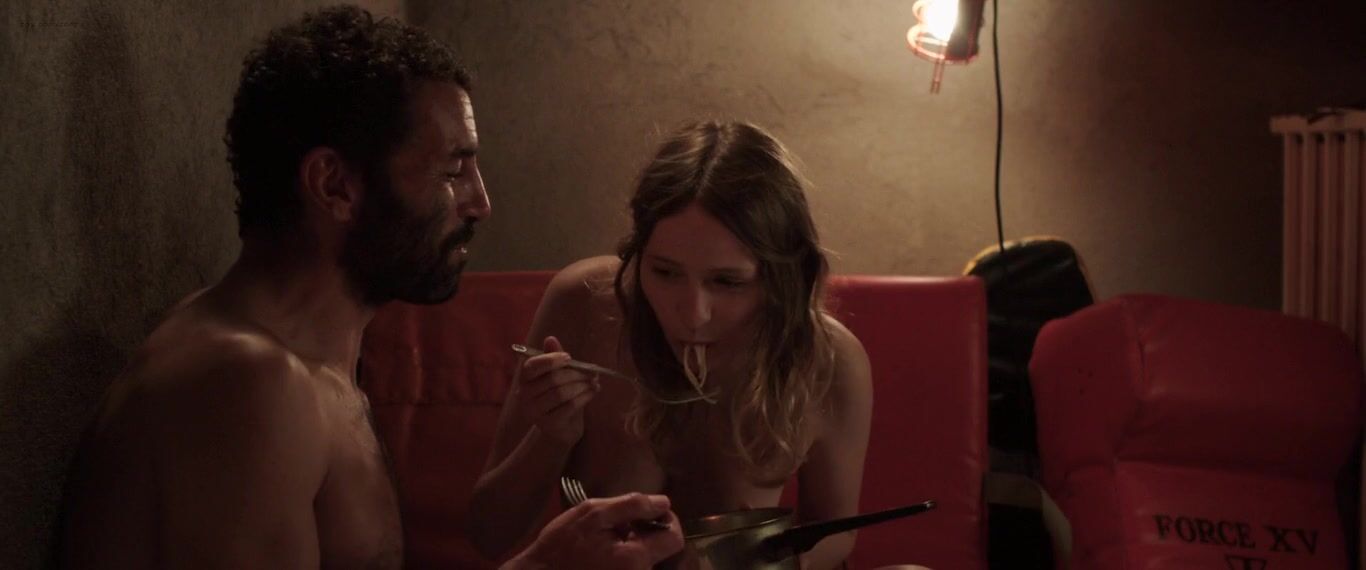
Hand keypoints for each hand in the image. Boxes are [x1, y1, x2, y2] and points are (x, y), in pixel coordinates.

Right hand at [505, 493, 684, 569]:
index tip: (648, 511)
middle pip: (662, 550)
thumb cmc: (561, 545)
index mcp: (636, 559)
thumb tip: (663, 502)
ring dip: (635, 542)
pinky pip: (634, 567)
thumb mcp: (593, 514)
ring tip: (610, 536)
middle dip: (648, 530)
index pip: (674, 538)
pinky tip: (605, 551)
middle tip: (623, 521)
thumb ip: (631, 505)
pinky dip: (626, 555)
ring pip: (647, 558)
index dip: (667, 519)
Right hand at [515, 336, 599, 443]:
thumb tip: (550, 338)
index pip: (532, 366)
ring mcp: (535, 412)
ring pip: (561, 393)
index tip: (569, 357)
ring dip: (582, 385)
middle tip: (592, 372)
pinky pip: (570, 406)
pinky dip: (585, 396)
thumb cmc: (560, 397)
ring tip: (594, 382)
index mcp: (525, 379)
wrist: (562, 428)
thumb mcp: (558, 375)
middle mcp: (525, 396)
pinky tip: (593, 392)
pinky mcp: (549, 425)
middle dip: (576, 374)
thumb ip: (554, 358)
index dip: (551, 360)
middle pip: (552, 379)